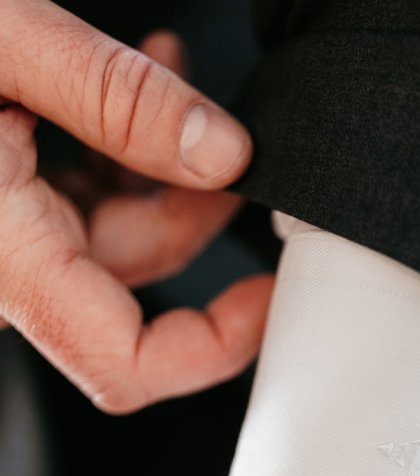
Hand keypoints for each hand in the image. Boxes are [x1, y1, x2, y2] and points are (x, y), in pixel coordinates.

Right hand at [0, 2, 273, 411]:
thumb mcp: (1, 42)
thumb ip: (115, 99)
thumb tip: (224, 154)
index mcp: (4, 259)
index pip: (126, 365)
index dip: (215, 348)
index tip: (270, 295)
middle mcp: (5, 269)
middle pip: (139, 285)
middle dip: (198, 211)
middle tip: (237, 139)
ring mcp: (3, 241)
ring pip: (117, 237)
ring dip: (163, 161)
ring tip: (172, 68)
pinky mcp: (0, 205)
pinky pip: (79, 201)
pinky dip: (118, 147)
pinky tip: (137, 77)